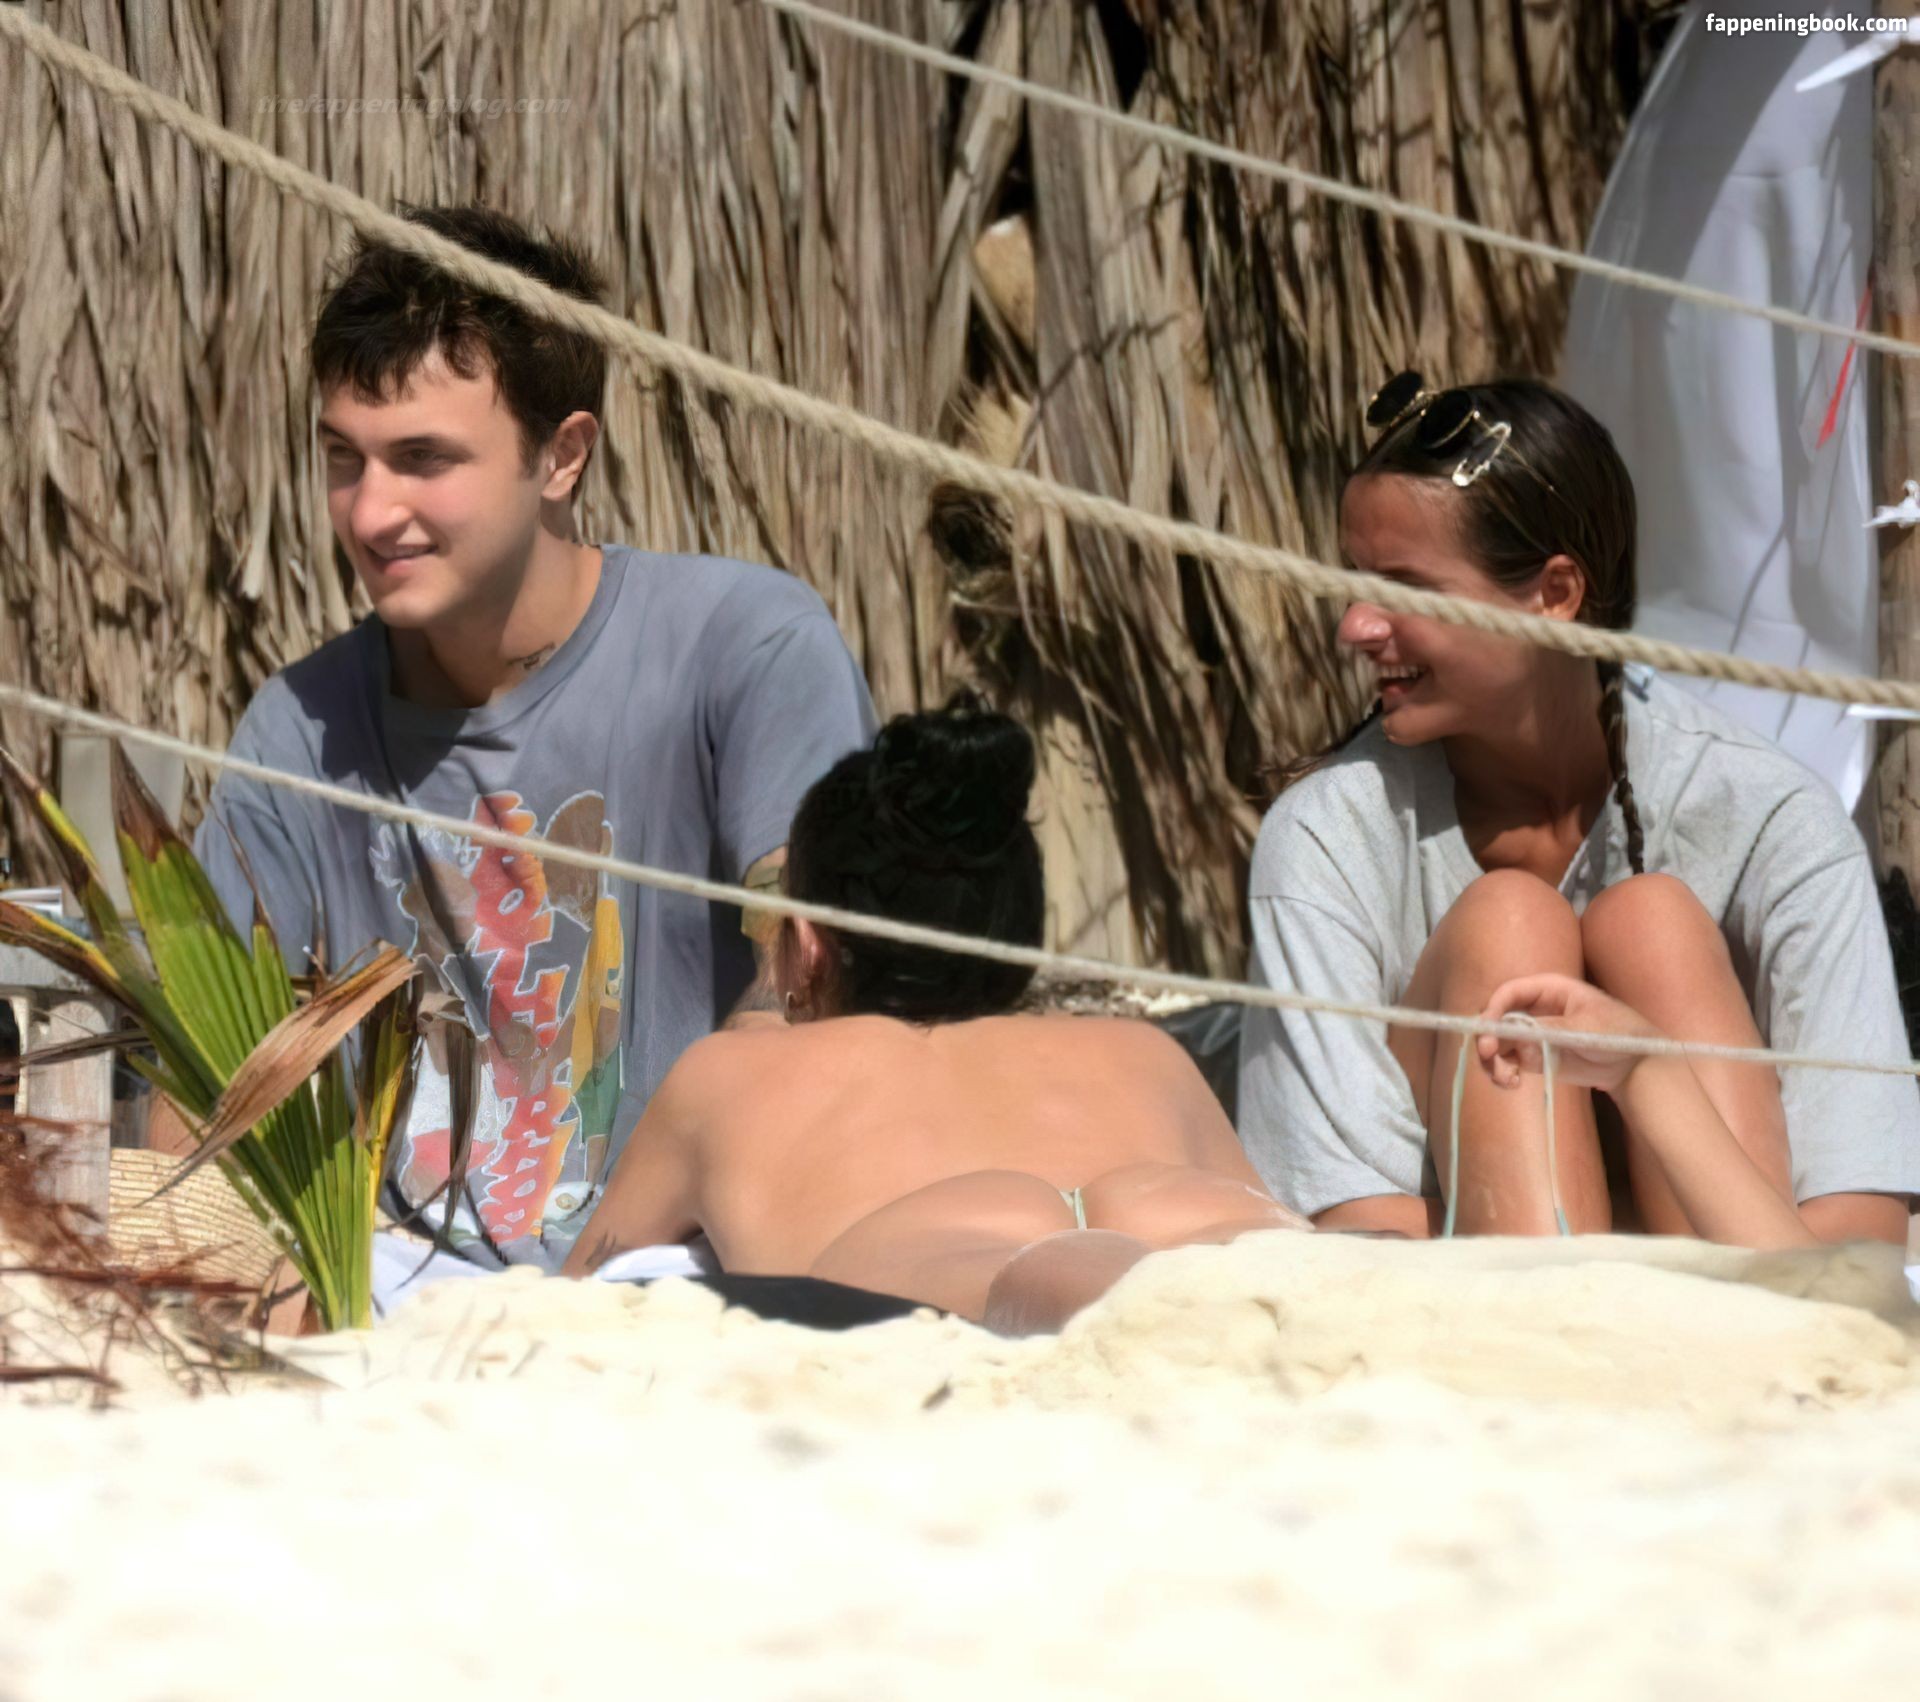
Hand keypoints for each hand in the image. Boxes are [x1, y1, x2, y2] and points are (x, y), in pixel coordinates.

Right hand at [1474, 972, 1657, 1094]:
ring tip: (1506, 1079)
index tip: (1488, 1029)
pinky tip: (1514, 1084)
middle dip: (1487, 1038)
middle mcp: (1534, 1010)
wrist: (1633, 1065)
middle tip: (1488, 1056)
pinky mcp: (1533, 1057)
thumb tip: (1519, 1036)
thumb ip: (1552, 1029)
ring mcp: (1531, 1035)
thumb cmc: (1617, 1033)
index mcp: (1548, 990)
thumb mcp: (1587, 1028)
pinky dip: (1504, 1074)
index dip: (1494, 1008)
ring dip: (1492, 1061)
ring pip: (1497, 1044)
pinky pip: (1508, 1063)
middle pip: (1496, 1019)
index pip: (1510, 993)